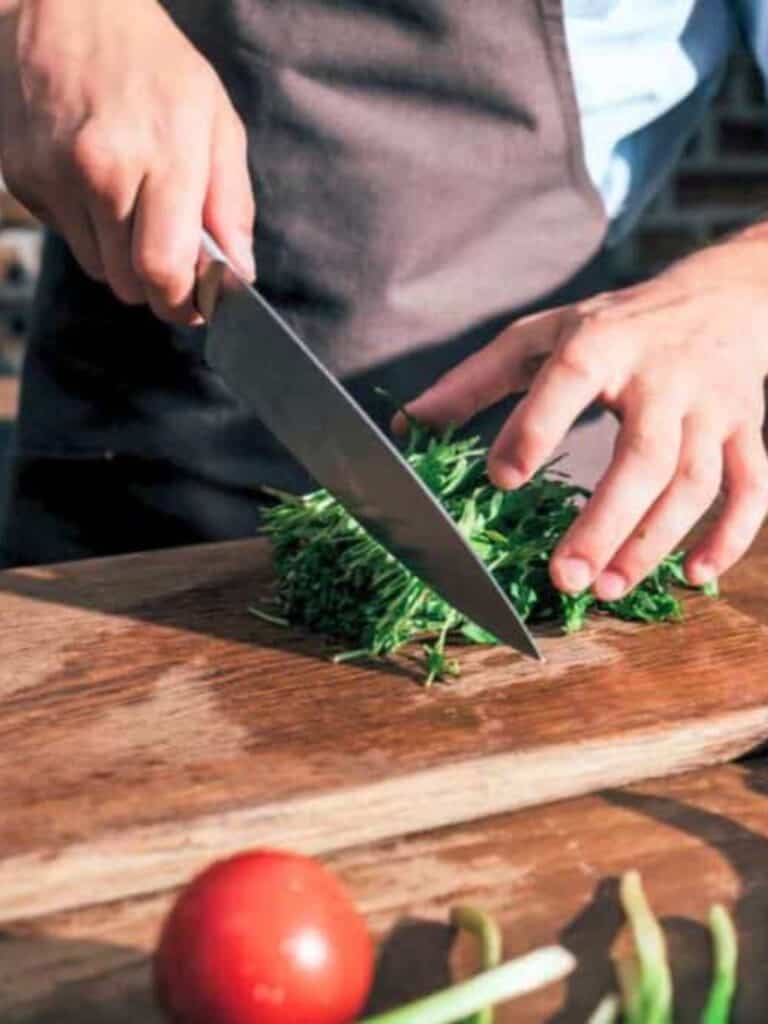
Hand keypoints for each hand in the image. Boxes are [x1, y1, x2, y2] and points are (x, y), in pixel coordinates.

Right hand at [0, 0, 254, 323]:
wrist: (65, 8)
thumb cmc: (153, 64)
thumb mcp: (214, 120)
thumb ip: (232, 204)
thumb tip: (239, 274)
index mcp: (160, 158)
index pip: (163, 272)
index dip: (182, 303)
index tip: (196, 305)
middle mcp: (101, 172)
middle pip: (129, 284)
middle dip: (156, 285)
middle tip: (172, 258)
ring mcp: (54, 176)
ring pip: (98, 269)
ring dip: (122, 257)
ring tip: (133, 204)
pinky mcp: (23, 179)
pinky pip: (67, 238)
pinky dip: (88, 229)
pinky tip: (96, 183)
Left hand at [396, 233, 767, 597]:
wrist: (720, 294)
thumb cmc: (614, 324)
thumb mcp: (539, 336)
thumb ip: (474, 382)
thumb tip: (408, 426)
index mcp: (601, 344)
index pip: (569, 381)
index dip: (537, 428)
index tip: (503, 479)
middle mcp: (662, 376)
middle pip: (644, 455)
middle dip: (606, 521)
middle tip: (565, 577)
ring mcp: (711, 406)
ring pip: (695, 480)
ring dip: (655, 540)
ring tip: (608, 588)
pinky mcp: (746, 429)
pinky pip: (752, 487)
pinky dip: (731, 535)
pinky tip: (694, 575)